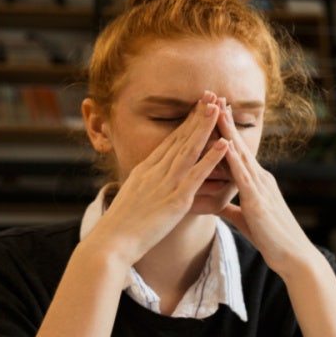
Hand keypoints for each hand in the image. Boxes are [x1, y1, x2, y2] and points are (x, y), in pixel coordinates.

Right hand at [86, 91, 229, 266]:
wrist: (110, 242)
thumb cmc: (120, 227)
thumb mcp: (131, 198)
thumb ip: (143, 186)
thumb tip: (147, 181)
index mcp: (145, 170)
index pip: (170, 141)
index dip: (186, 122)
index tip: (198, 106)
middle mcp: (155, 172)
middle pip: (180, 138)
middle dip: (197, 115)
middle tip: (212, 94)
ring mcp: (166, 184)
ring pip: (190, 149)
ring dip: (205, 127)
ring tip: (219, 107)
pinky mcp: (176, 200)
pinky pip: (197, 175)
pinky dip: (211, 158)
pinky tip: (225, 144)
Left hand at [215, 101, 316, 274]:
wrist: (294, 257)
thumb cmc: (271, 240)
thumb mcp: (245, 219)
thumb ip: (232, 208)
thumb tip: (216, 203)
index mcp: (256, 183)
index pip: (236, 152)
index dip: (224, 132)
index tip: (213, 113)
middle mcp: (260, 179)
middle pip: (238, 145)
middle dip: (226, 122)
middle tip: (213, 98)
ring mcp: (260, 188)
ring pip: (240, 155)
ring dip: (228, 132)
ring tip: (217, 110)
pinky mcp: (258, 202)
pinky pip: (243, 177)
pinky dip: (233, 160)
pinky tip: (224, 146)